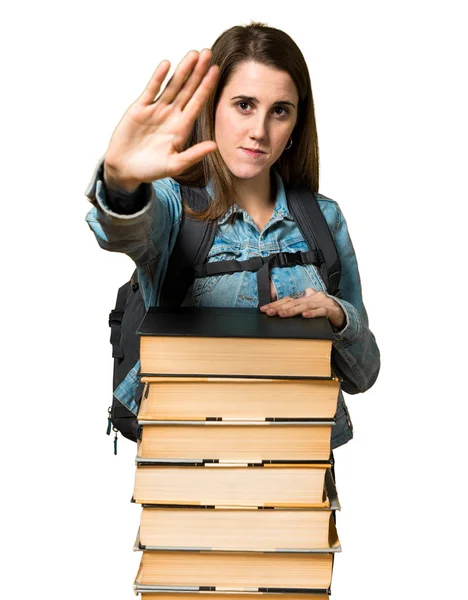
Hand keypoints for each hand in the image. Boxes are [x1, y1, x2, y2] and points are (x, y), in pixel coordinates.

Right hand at [104, 49, 219, 191]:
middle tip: (208, 53)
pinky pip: (151, 90)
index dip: (206, 87)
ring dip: (182, 70)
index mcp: (182, 128)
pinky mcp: (140, 108)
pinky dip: (158, 77)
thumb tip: (214, 146)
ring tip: (193, 54)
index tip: (216, 71)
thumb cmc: (150, 170)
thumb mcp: (175, 165)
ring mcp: (156, 110)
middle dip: (198, 72)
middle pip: (188, 89)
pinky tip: (167, 65)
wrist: (125, 169)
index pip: (197, 103)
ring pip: (172, 86)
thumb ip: (194, 155)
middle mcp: (171, 115)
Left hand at [260, 287, 345, 328]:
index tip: (264, 309)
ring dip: (292, 311)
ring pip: (304, 306)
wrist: (343, 313)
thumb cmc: (323, 310)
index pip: (288, 299)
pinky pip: (320, 312)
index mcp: (306, 295)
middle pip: (294, 302)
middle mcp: (313, 296)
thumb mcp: (308, 307)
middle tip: (269, 312)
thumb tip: (278, 311)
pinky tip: (305, 316)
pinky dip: (312, 314)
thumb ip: (296, 307)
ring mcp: (322, 302)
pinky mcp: (330, 309)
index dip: (276, 304)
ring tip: (282, 314)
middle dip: (280, 307)